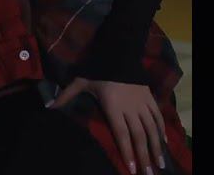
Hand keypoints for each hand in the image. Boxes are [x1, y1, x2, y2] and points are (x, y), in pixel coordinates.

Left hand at [50, 76, 167, 174]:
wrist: (119, 50)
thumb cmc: (98, 68)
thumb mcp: (81, 81)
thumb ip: (66, 96)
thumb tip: (48, 107)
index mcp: (114, 107)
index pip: (122, 134)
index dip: (127, 151)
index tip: (131, 168)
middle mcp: (130, 108)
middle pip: (139, 136)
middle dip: (144, 156)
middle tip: (148, 173)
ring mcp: (142, 103)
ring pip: (152, 129)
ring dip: (156, 147)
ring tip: (159, 164)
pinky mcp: (150, 97)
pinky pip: (158, 116)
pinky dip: (162, 130)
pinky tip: (164, 142)